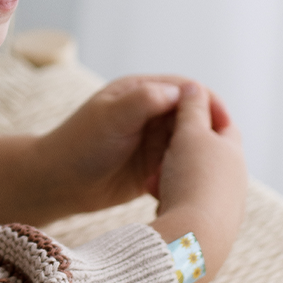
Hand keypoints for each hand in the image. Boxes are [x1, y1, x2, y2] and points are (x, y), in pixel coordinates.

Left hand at [0, 73, 224, 233]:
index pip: (187, 90)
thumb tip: (182, 91)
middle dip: (208, 136)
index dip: (209, 104)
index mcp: (142, 92)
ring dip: (197, 160)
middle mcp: (150, 114)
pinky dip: (185, 179)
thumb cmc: (80, 143)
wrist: (56, 182)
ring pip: (189, 146)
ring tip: (203, 178)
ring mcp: (151, 142)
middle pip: (193, 119)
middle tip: (223, 159)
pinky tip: (183, 192)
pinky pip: (179, 170)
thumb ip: (144, 101)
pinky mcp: (151, 169)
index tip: (225, 125)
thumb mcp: (112, 117)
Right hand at [151, 81, 247, 282]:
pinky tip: (154, 193)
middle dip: (184, 141)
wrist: (194, 238)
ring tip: (152, 169)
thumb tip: (195, 87)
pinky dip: (171, 191)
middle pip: (208, 150)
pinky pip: (186, 199)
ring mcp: (225, 206)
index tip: (179, 101)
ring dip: (173, 168)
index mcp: (233, 153)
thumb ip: (192, 108)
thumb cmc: (192, 178)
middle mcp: (235, 180)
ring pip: (195, 176)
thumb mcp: (190, 133)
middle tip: (160, 134)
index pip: (223, 121)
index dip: (202, 107)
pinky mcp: (209, 226)